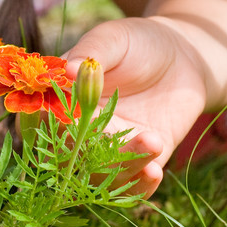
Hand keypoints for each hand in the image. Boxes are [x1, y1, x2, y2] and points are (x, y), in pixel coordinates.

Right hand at [65, 16, 210, 196]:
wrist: (183, 55)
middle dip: (90, 154)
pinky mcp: (140, 161)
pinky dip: (139, 187)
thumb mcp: (115, 38)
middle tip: (115, 134)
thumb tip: (67, 69)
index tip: (71, 117)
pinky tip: (154, 171)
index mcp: (63, 99)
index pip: (43, 120)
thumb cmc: (140, 42)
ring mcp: (109, 149)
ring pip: (99, 177)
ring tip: (152, 141)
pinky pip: (132, 186)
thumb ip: (92, 51)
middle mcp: (80, 130)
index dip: (50, 124)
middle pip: (69, 156)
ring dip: (122, 168)